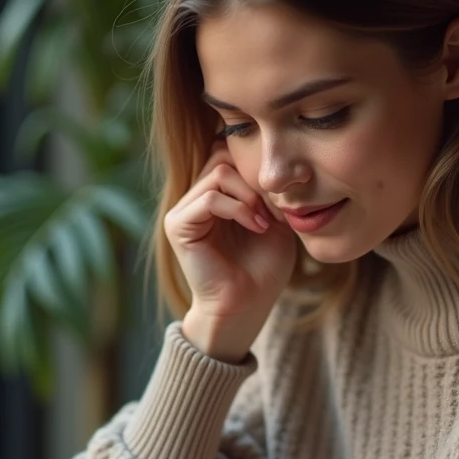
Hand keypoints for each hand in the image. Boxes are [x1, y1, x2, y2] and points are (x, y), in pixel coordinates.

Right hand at [164, 143, 296, 360]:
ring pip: (218, 171)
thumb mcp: (275, 220)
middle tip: (273, 209)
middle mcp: (195, 198)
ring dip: (249, 194)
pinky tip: (255, 226)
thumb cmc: (263, 269)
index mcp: (215, 195)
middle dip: (255, 179)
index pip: (231, 154)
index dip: (258, 169)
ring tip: (264, 220)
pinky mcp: (178, 225)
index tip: (281, 199)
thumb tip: (267, 162)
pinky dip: (237, 208)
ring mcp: (184, 210)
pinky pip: (208, 197)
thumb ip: (267, 190)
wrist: (247, 305)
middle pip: (223, 155)